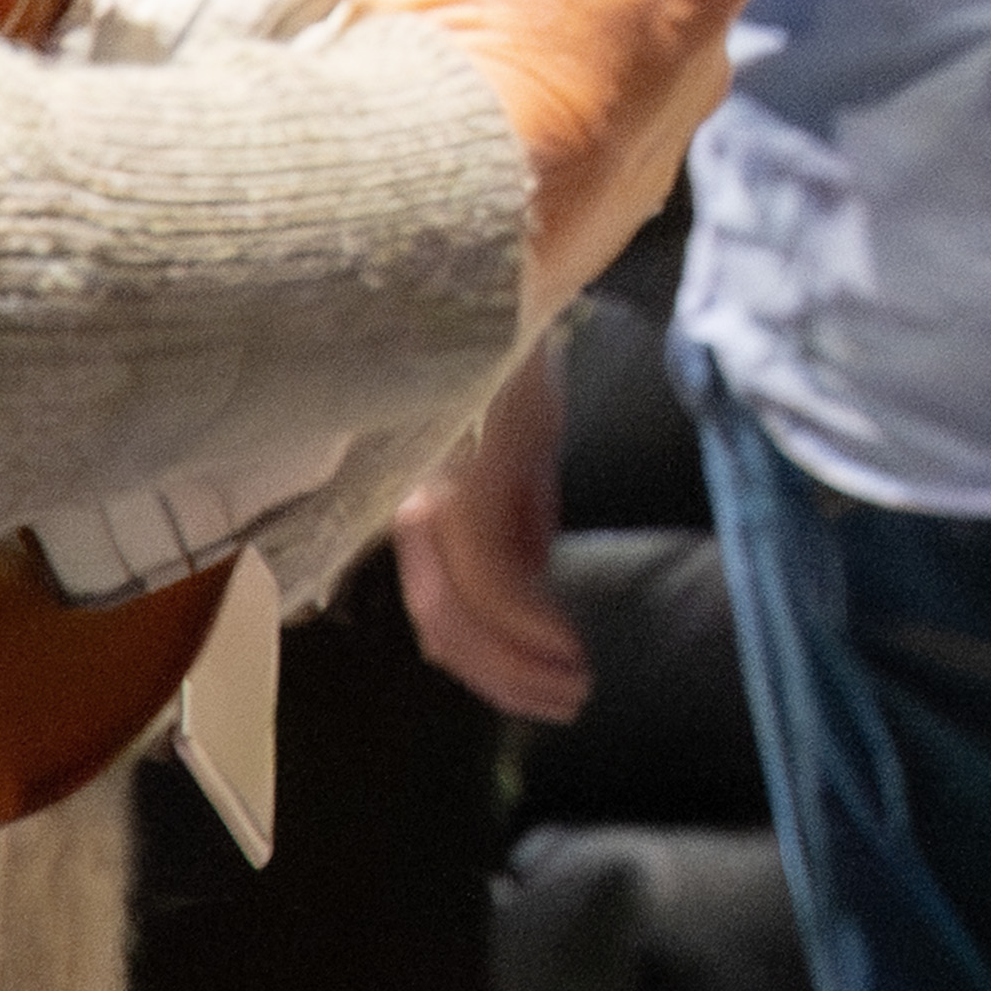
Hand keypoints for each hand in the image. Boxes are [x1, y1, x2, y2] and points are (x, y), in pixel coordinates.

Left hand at [390, 337, 591, 725]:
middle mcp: (415, 507)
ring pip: (463, 614)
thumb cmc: (521, 360)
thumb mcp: (518, 453)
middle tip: (565, 702)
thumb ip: (518, 515)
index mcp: (423, 505)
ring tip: (575, 682)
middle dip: (504, 680)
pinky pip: (496, 580)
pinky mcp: (468, 484)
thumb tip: (535, 573)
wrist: (523, 288)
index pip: (438, 611)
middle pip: (443, 627)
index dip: (486, 665)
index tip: (544, 688)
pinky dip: (531, 626)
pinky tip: (570, 645)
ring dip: (520, 665)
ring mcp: (437, 498)